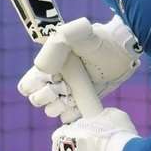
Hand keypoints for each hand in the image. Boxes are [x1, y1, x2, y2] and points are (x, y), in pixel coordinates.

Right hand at [18, 16, 141, 121]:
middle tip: (65, 87)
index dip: (35, 86)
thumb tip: (42, 68)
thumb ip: (57, 42)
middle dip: (47, 97)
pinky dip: (71, 115)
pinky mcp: (82, 103)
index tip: (52, 78)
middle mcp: (55, 80)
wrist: (122, 51)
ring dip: (59, 107)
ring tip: (74, 96)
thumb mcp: (78, 33)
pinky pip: (68, 118)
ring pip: (51, 111)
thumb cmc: (98, 40)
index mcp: (48, 65)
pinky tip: (80, 104)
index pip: (27, 85)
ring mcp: (68, 92)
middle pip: (37, 100)